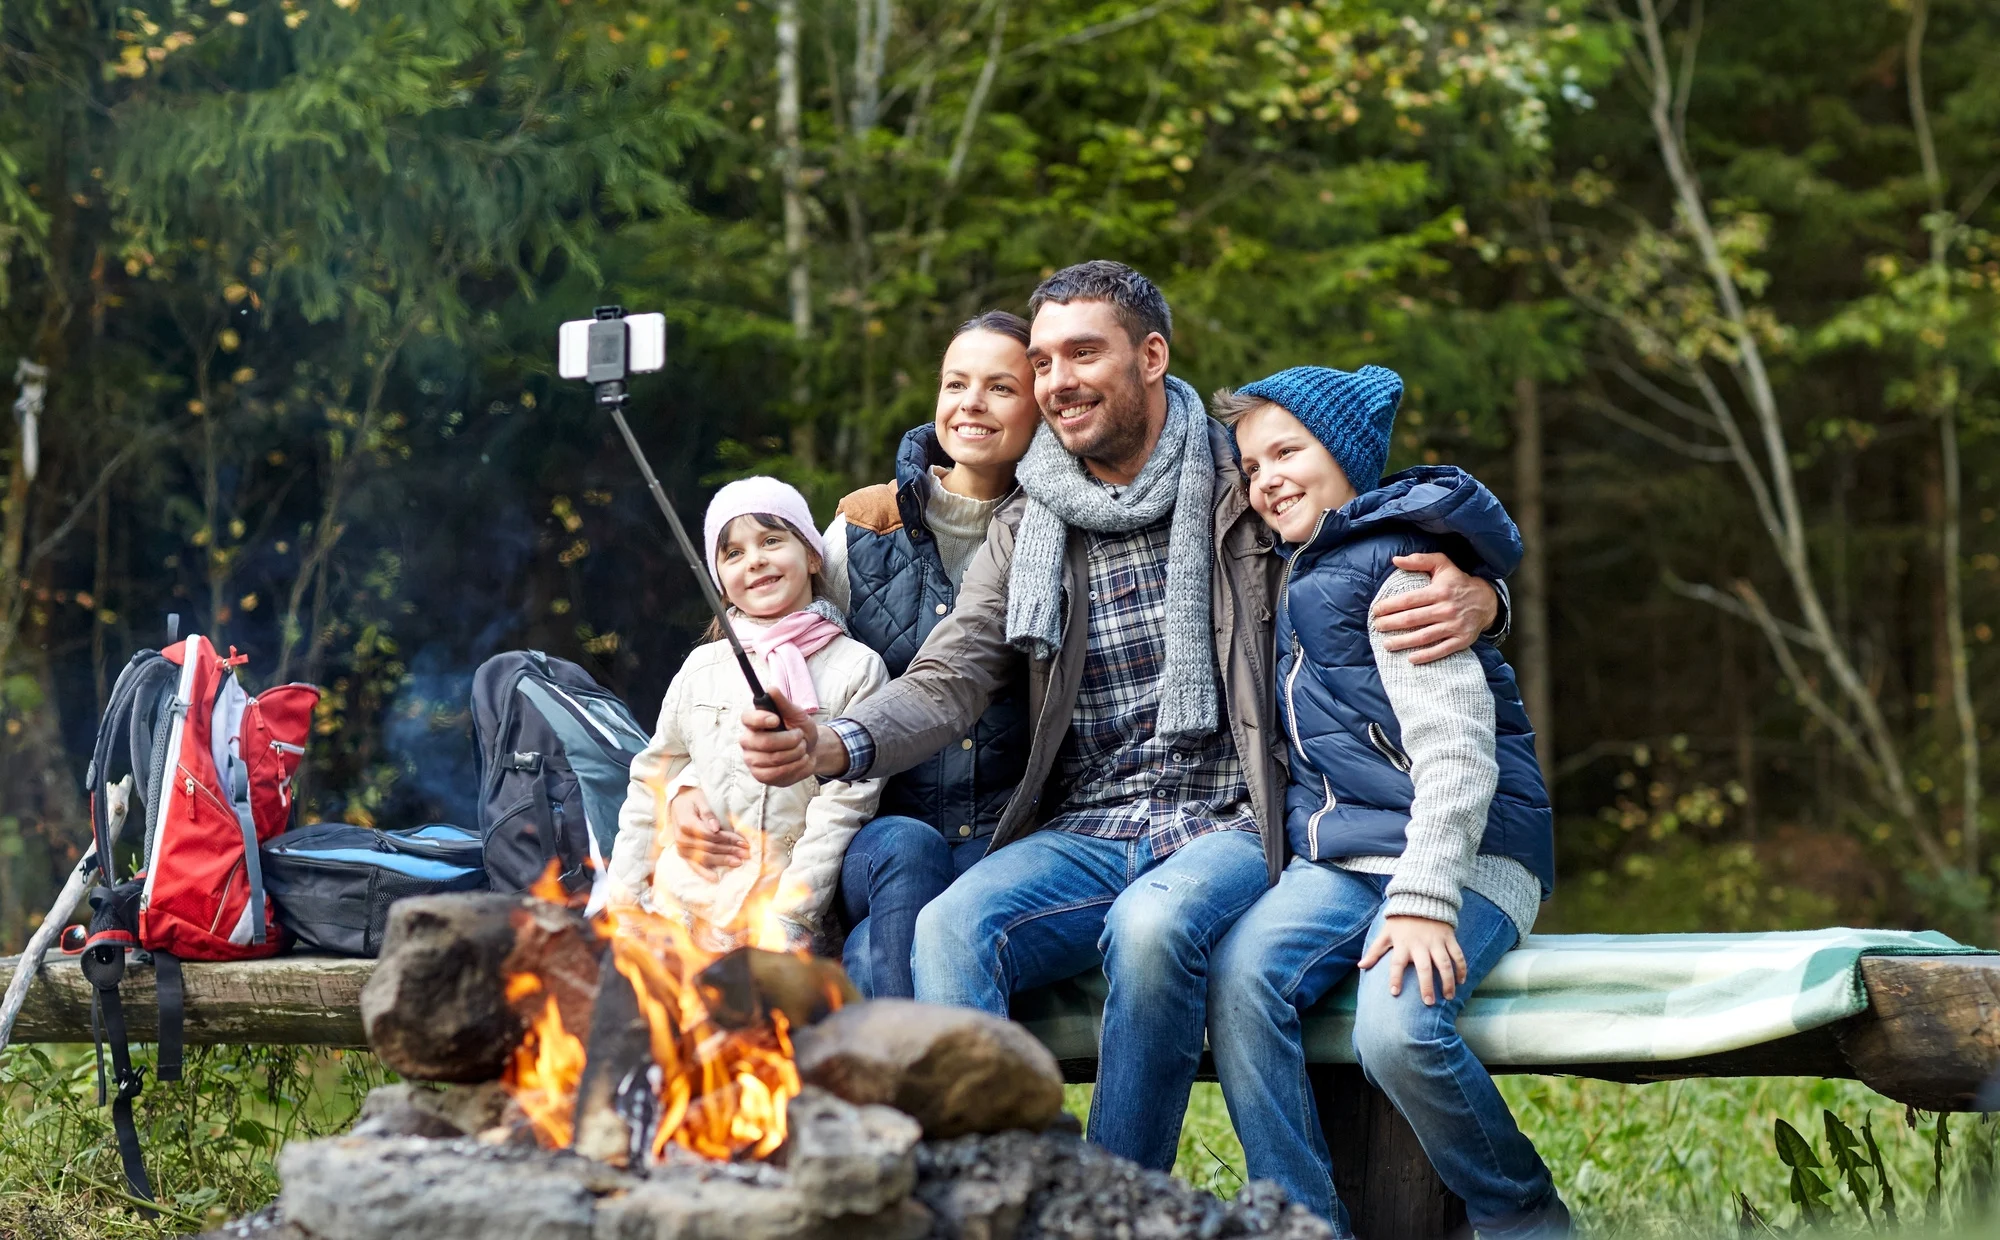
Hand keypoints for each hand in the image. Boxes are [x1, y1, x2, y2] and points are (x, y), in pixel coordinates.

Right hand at [669, 786, 745, 880]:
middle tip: (745, 854)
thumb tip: (716, 828)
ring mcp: (681, 848)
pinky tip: (715, 879)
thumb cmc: (691, 799)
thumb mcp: (701, 800)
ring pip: (704, 857)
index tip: (743, 842)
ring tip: (738, 862)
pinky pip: (693, 865)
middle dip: (729, 851)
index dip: (728, 840)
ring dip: (722, 861)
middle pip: (709, 848)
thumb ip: (708, 813)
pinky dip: (704, 872)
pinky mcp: (682, 853)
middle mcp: (682, 839)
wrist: (677, 802)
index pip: (712, 836)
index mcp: (687, 824)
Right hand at [739, 688, 841, 786]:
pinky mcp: (760, 775)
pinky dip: (795, 767)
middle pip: (764, 742)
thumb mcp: (797, 714)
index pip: (747, 718)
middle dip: (790, 740)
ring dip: (796, 754)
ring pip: (774, 759)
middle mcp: (748, 740)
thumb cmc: (799, 729)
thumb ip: (784, 703)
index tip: (776, 720)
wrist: (810, 751)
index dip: (760, 719)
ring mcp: (752, 759)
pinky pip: (777, 774)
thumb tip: (771, 689)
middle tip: (800, 737)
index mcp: (753, 722)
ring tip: (802, 749)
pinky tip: (801, 761)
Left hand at [1359, 915, 1467, 1005]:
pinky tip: (1462, 981)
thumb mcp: (1386, 933)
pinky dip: (1461, 968)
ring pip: (1444, 964)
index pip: (1396, 963)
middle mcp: (1420, 944)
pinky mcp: (1449, 938)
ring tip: (1448, 997)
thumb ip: (1374, 951)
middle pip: (1424, 968)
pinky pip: (1458, 955)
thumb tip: (1360, 966)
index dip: (1395, 977)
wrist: (1422, 898)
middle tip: (1428, 1003)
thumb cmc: (1401, 920)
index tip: (1395, 992)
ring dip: (1447, 981)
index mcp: (1403, 944)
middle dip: (1426, 986)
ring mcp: (1436, 941)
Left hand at [1370, 553, 1498, 664]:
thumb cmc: (1458, 582)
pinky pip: (1442, 650)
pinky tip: (1411, 659)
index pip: (1409, 600)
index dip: (1390, 606)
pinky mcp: (1462, 640)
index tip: (1376, 611)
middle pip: (1413, 619)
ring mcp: (1455, 626)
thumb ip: (1419, 560)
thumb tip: (1395, 559)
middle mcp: (1446, 609)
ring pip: (1424, 637)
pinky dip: (1426, 656)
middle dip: (1391, 624)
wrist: (1487, 600)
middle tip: (1377, 627)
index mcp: (1439, 591)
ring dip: (1403, 642)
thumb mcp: (1442, 564)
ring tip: (1387, 644)